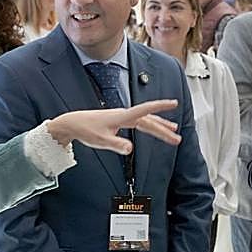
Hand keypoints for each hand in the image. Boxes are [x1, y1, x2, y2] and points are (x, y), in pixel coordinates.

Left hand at [46, 99, 180, 153]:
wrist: (74, 123)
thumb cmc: (86, 129)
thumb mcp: (101, 141)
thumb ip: (116, 145)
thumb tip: (130, 149)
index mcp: (122, 117)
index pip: (145, 110)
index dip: (160, 106)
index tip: (173, 103)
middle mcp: (125, 115)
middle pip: (149, 121)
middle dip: (164, 129)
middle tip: (177, 138)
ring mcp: (123, 117)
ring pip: (146, 121)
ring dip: (159, 126)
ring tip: (173, 131)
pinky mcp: (120, 121)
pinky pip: (140, 123)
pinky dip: (150, 126)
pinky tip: (154, 129)